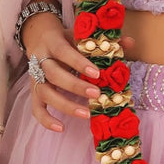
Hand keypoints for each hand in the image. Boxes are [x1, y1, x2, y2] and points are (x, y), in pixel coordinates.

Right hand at [21, 12, 100, 131]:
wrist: (39, 37)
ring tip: (87, 114)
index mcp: (52, 42)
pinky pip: (36, 108)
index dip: (78, 62)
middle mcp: (40, 59)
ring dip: (65, 105)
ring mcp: (35, 77)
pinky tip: (61, 128)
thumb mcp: (79, 35)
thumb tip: (130, 42)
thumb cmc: (65, 39)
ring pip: (45, 92)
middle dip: (75, 86)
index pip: (63, 51)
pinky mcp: (34, 91)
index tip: (97, 73)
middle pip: (53, 74)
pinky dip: (46, 119)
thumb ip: (103, 41)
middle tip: (97, 94)